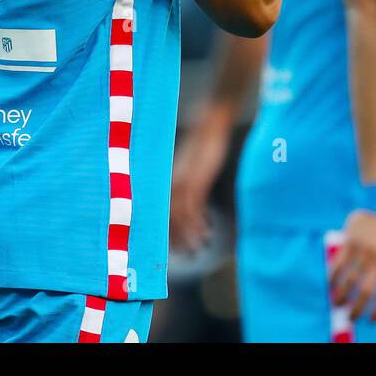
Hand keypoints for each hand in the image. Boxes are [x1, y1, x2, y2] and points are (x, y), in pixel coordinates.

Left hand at [169, 107, 232, 251]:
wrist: (211, 120)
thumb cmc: (204, 141)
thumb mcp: (193, 162)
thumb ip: (190, 179)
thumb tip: (192, 195)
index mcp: (171, 178)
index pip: (164, 210)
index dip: (168, 230)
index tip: (172, 247)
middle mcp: (173, 181)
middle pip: (169, 217)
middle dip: (177, 238)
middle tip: (186, 255)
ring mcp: (184, 180)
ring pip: (181, 216)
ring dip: (189, 235)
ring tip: (197, 250)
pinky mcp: (198, 178)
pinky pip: (195, 207)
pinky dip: (199, 223)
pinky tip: (207, 232)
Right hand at [328, 209, 375, 322]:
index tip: (372, 318)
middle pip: (366, 292)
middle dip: (357, 308)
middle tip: (351, 317)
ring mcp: (365, 250)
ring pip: (350, 280)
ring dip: (342, 295)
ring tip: (337, 303)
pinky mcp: (351, 241)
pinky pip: (339, 264)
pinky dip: (333, 277)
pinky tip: (330, 284)